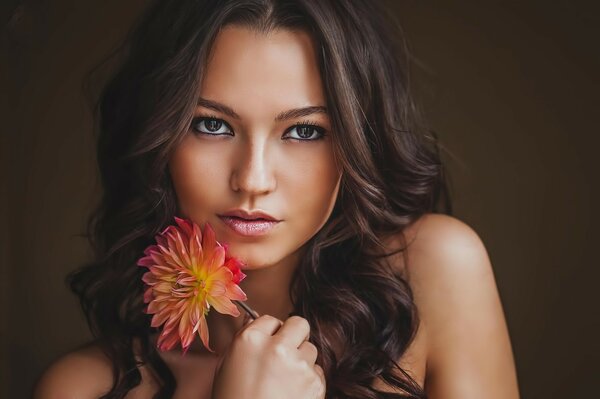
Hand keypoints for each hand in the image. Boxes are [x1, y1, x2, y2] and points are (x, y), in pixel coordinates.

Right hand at [210, 314, 325, 398]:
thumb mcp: (227, 368)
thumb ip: (244, 341)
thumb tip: (254, 321)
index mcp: (250, 340)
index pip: (270, 319)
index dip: (270, 333)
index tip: (267, 345)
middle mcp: (277, 348)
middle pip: (299, 324)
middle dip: (294, 337)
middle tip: (284, 354)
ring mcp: (299, 365)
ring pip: (310, 349)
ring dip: (301, 361)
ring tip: (284, 382)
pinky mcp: (315, 384)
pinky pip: (317, 371)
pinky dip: (308, 381)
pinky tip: (292, 394)